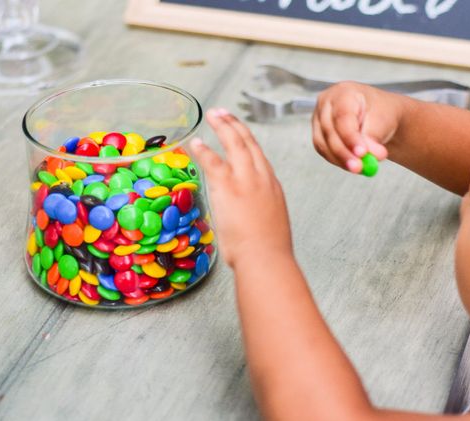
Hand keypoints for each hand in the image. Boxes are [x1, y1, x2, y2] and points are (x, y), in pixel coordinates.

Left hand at [190, 109, 292, 268]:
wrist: (265, 257)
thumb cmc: (267, 249)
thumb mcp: (270, 224)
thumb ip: (260, 212)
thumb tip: (251, 216)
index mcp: (272, 186)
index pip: (259, 157)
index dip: (248, 140)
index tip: (240, 131)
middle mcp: (261, 177)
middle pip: (248, 143)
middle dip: (235, 125)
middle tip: (224, 113)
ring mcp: (245, 180)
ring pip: (235, 144)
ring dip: (223, 126)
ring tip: (213, 115)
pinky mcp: (228, 186)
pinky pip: (213, 161)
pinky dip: (204, 150)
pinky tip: (197, 142)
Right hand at [312, 82, 406, 172]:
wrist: (378, 116)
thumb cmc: (380, 113)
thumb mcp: (382, 122)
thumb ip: (372, 137)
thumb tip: (365, 156)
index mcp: (344, 92)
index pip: (343, 117)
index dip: (351, 137)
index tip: (362, 153)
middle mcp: (326, 103)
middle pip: (329, 131)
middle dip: (345, 153)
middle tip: (360, 167)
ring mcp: (319, 118)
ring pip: (324, 144)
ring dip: (342, 160)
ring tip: (362, 168)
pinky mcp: (319, 134)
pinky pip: (324, 151)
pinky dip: (338, 160)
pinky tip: (353, 164)